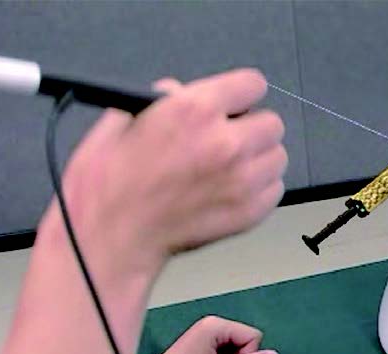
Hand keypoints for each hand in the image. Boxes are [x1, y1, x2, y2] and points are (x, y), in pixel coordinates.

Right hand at [41, 68, 286, 281]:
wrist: (111, 234)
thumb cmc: (109, 180)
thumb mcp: (126, 117)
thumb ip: (167, 99)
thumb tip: (184, 93)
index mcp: (196, 110)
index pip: (253, 84)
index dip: (241, 94)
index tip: (235, 104)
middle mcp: (226, 143)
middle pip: (273, 123)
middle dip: (252, 128)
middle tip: (230, 139)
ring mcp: (242, 180)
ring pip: (278, 157)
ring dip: (260, 158)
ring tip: (231, 168)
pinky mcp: (249, 212)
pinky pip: (275, 189)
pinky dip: (260, 188)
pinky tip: (233, 190)